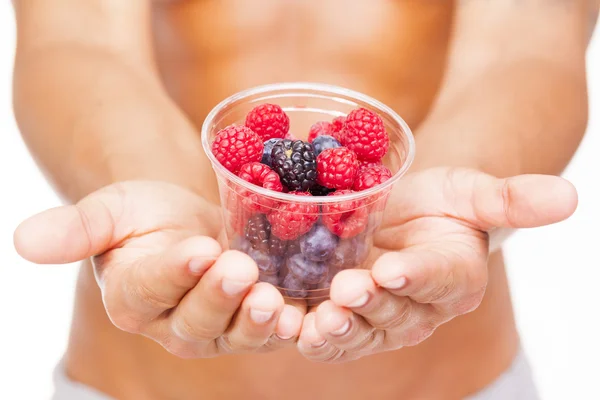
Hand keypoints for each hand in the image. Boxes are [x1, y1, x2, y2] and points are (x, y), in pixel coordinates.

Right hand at [14, 181, 303, 357]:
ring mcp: (216, 327)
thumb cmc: (146, 216)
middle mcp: (172, 323)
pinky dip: (283, 328)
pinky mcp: (251, 322)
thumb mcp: (112, 211)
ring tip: (271, 299)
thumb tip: (22, 241)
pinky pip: (267, 332)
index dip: (174, 272)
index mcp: (134, 297)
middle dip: (217, 295)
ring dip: (254, 319)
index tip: (197, 248)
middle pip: (194, 319)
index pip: (151, 289)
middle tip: (238, 268)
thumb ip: (76, 228)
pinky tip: (298, 315)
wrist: (188, 221)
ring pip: (233, 333)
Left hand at [297, 167, 576, 361]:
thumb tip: (569, 197)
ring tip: (317, 320)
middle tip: (347, 290)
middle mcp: (417, 307)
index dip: (417, 276)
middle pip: (394, 311)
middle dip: (370, 304)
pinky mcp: (344, 315)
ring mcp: (378, 317)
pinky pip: (329, 332)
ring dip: (338, 330)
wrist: (406, 215)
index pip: (437, 279)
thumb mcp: (473, 192)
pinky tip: (289, 326)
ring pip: (360, 331)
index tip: (395, 269)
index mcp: (453, 277)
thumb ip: (512, 197)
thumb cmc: (444, 203)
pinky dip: (310, 334)